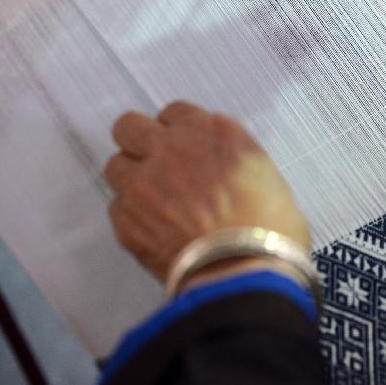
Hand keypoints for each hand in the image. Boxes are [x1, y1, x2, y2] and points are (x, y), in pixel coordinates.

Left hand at [104, 101, 309, 285]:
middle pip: (130, 126)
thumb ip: (234, 159)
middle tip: (155, 164)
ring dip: (131, 180)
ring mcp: (143, 182)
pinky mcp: (126, 219)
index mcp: (211, 132)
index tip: (184, 147)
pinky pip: (117, 208)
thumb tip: (225, 170)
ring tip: (154, 204)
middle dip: (138, 142)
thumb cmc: (269, 229)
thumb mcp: (266, 176)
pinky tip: (157, 233)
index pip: (175, 112)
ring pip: (116, 166)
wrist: (245, 272)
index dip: (177, 131)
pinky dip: (133, 218)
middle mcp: (171, 148)